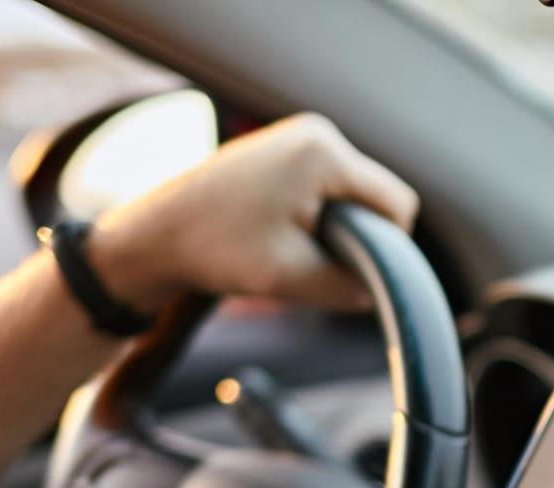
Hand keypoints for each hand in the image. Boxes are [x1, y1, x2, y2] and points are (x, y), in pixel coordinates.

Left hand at [88, 113, 418, 312]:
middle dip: (358, 236)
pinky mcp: (286, 149)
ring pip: (354, 195)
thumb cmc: (216, 250)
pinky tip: (281, 232)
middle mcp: (317, 132)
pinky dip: (318, 217)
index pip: (398, 204)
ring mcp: (300, 136)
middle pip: (377, 196)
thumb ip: (351, 287)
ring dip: (336, 228)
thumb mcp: (294, 279)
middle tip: (308, 260)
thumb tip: (380, 290)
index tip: (347, 271)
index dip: (388, 248)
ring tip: (289, 246)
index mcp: (324, 154)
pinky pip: (330, 187)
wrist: (155, 234)